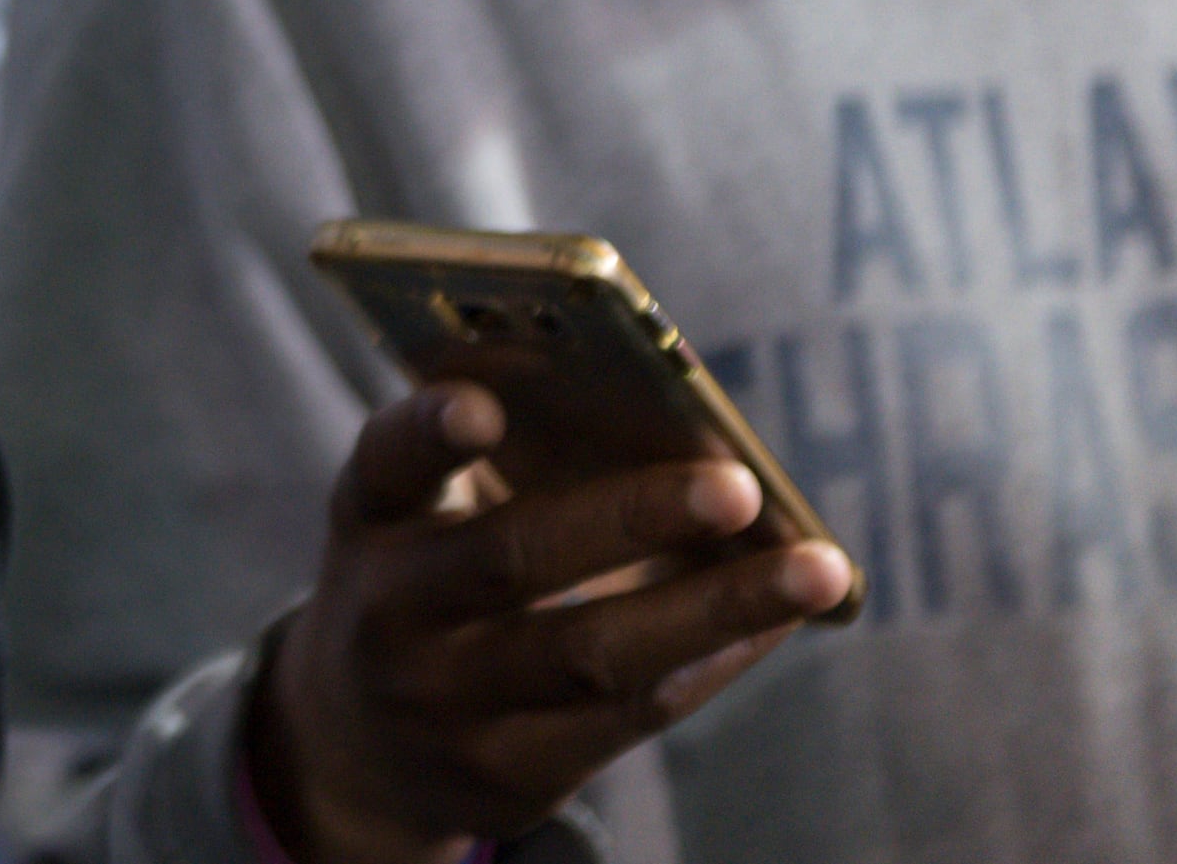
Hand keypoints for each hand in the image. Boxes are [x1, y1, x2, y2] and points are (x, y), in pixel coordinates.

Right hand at [248, 383, 855, 863]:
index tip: (486, 405)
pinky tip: (779, 618)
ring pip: (593, 653)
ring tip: (816, 568)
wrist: (361, 748)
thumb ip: (501, 472)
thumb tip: (682, 438)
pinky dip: (715, 658)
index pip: (387, 465)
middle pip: (512, 558)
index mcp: (370, 520)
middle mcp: (391, 612)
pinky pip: (632, 713)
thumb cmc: (423, 586)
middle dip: (629, 518)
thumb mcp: (417, 523)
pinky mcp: (507, 771)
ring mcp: (445, 702)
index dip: (429, 432)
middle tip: (736, 485)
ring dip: (716, 607)